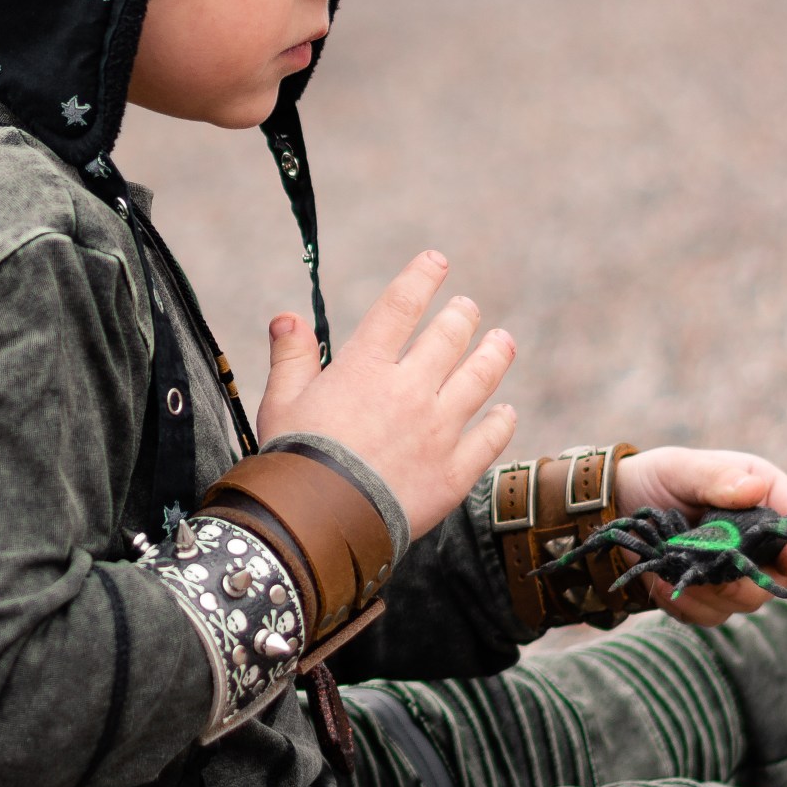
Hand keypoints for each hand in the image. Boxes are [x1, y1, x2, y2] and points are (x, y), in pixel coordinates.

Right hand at [257, 250, 517, 539]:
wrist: (318, 526)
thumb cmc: (292, 463)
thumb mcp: (280, 403)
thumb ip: (291, 357)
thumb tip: (288, 317)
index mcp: (364, 368)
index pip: (400, 306)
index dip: (422, 277)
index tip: (437, 261)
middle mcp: (409, 390)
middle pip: (449, 337)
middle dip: (462, 315)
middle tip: (468, 308)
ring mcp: (437, 430)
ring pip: (479, 379)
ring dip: (494, 355)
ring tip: (503, 341)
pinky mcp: (453, 471)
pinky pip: (489, 438)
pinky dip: (501, 421)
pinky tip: (507, 412)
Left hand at [611, 446, 786, 627]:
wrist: (619, 505)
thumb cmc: (658, 477)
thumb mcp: (683, 467)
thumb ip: (716, 477)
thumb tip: (753, 490)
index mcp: (763, 496)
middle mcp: (756, 538)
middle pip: (779, 576)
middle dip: (748, 579)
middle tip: (714, 567)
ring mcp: (733, 570)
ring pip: (744, 602)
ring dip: (712, 593)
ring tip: (678, 571)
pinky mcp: (707, 594)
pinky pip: (710, 615)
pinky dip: (687, 604)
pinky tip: (663, 582)